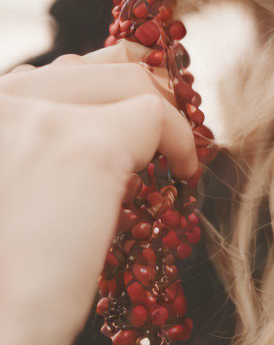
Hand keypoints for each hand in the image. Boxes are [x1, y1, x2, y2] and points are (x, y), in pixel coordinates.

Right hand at [0, 39, 198, 344]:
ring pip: (126, 79)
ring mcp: (44, 117)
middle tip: (162, 128)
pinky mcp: (91, 147)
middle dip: (132, 88)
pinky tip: (184, 173)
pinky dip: (180, 140)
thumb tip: (86, 114)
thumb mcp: (8, 188)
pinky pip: (157, 116)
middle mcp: (2, 97)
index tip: (126, 111)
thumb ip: (31, 147)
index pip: (51, 71)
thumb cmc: (4, 281)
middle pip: (88, 63)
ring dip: (158, 109)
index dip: (97, 86)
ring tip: (172, 152)